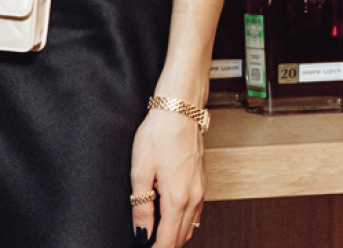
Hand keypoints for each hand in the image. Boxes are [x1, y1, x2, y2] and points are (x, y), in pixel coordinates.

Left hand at [130, 109, 204, 246]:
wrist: (179, 109)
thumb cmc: (158, 133)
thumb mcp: (140, 170)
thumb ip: (141, 206)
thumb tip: (142, 234)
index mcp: (177, 198)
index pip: (168, 241)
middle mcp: (194, 198)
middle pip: (181, 238)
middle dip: (164, 245)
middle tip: (147, 241)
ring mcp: (201, 191)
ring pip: (190, 227)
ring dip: (175, 236)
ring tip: (155, 233)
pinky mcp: (202, 183)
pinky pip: (195, 214)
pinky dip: (183, 223)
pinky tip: (170, 217)